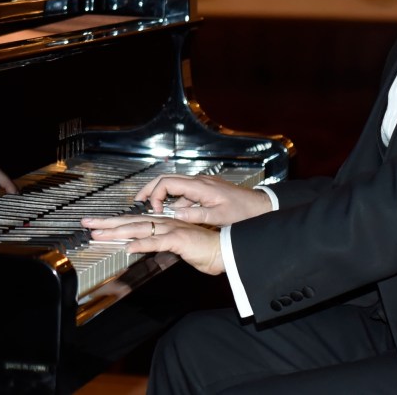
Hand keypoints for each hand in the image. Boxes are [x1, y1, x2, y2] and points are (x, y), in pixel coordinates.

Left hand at [81, 214, 224, 274]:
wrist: (225, 249)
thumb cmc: (205, 249)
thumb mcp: (177, 247)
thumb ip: (160, 244)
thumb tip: (143, 246)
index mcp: (164, 224)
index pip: (134, 222)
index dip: (114, 223)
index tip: (97, 225)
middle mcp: (165, 223)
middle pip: (131, 222)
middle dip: (107, 223)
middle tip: (87, 224)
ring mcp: (171, 230)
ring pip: (139, 228)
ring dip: (117, 231)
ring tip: (99, 233)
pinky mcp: (179, 240)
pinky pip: (157, 242)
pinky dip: (142, 244)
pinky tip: (129, 248)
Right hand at [134, 174, 271, 226]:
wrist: (258, 205)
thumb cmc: (242, 211)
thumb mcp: (218, 217)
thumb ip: (195, 215)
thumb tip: (174, 214)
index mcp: (200, 186)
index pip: (168, 183)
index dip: (155, 195)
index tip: (154, 210)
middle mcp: (199, 182)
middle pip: (167, 180)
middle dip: (151, 189)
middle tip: (138, 201)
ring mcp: (202, 185)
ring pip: (175, 186)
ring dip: (162, 197)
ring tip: (152, 211)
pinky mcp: (205, 190)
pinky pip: (185, 193)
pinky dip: (175, 201)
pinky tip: (173, 213)